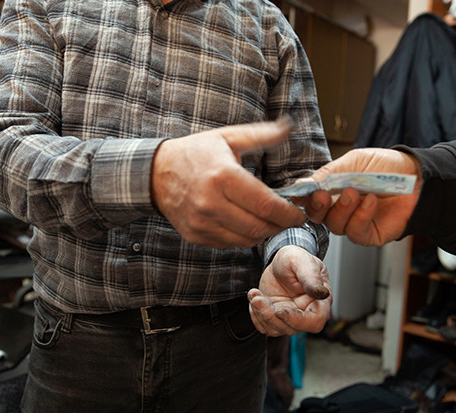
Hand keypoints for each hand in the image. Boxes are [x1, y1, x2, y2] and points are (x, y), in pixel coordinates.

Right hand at [152, 118, 305, 247]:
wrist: (156, 173)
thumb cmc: (196, 153)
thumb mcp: (228, 137)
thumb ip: (261, 135)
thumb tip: (288, 126)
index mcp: (223, 176)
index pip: (265, 205)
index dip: (288, 214)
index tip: (299, 213)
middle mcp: (210, 203)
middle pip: (259, 227)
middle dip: (280, 225)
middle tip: (288, 218)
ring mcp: (201, 222)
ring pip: (246, 240)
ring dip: (263, 233)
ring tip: (269, 220)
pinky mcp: (196, 235)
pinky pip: (229, 244)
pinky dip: (243, 237)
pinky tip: (246, 223)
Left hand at [248, 245, 330, 335]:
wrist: (280, 261)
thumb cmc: (295, 259)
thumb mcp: (302, 261)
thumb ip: (311, 277)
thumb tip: (322, 293)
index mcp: (319, 301)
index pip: (314, 321)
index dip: (297, 320)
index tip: (280, 310)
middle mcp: (305, 313)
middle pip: (291, 328)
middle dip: (270, 315)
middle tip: (258, 298)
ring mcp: (290, 317)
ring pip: (275, 329)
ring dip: (260, 313)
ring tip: (254, 294)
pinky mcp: (275, 318)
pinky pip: (264, 326)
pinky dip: (255, 314)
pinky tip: (255, 297)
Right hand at [296, 148, 421, 246]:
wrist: (417, 177)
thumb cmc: (386, 167)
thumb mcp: (353, 162)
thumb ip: (327, 174)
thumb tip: (302, 185)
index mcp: (332, 189)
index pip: (309, 198)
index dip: (302, 198)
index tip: (299, 194)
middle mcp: (339, 208)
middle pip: (317, 216)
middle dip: (318, 206)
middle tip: (324, 195)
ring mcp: (353, 222)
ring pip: (335, 225)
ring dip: (343, 209)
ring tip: (355, 192)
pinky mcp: (368, 235)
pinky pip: (355, 232)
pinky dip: (361, 216)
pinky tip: (371, 202)